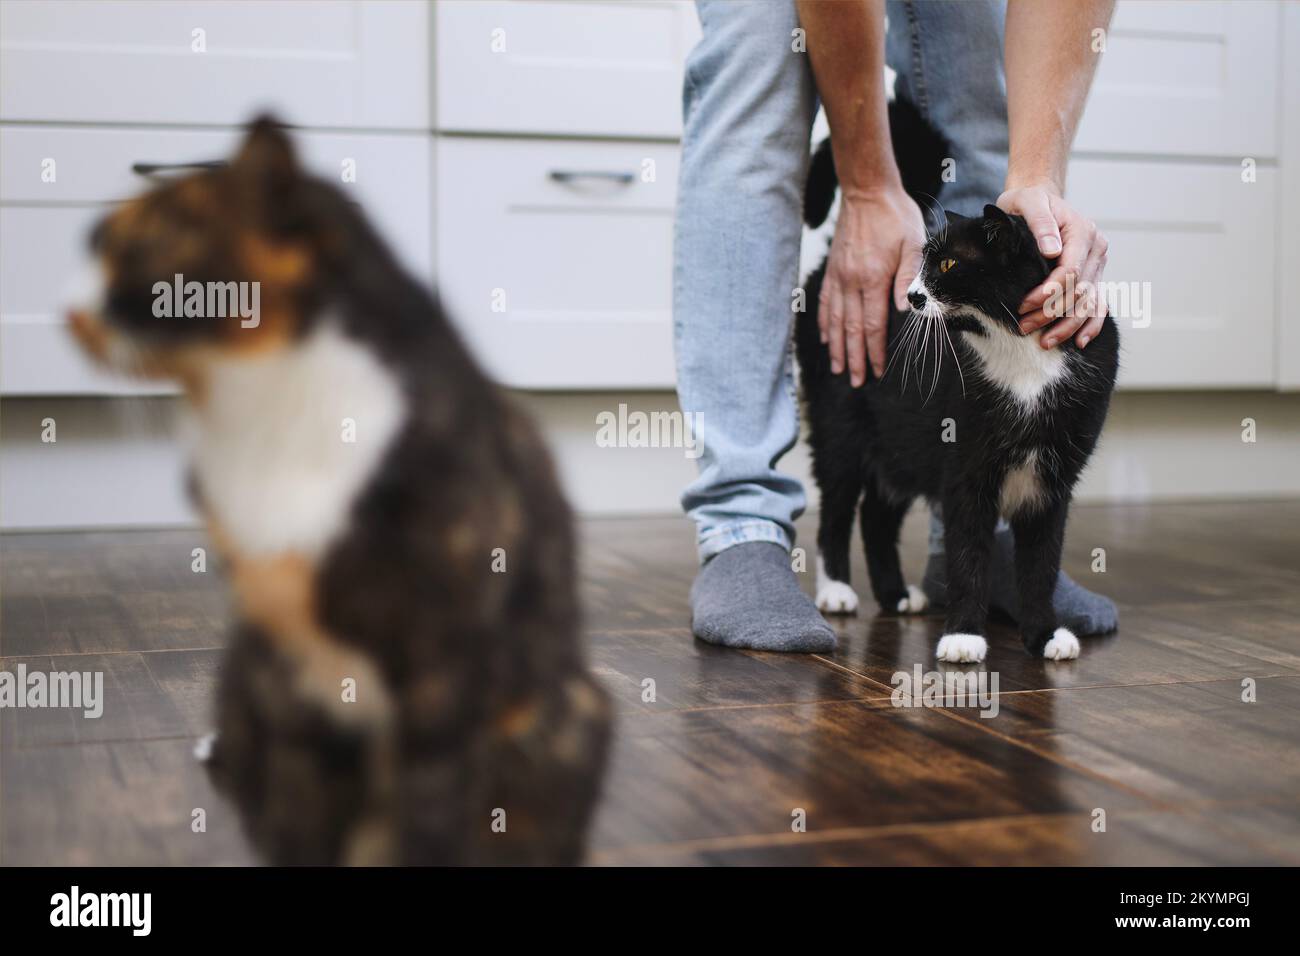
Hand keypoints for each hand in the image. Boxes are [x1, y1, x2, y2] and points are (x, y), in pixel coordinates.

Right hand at [819, 186, 925, 385]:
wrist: (866, 192)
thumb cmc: (895, 216)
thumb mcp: (914, 243)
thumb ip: (908, 277)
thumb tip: (905, 310)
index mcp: (874, 278)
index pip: (874, 324)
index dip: (875, 351)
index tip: (876, 370)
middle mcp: (852, 282)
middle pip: (852, 329)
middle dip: (854, 358)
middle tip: (856, 380)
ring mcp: (839, 277)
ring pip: (836, 321)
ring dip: (837, 348)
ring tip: (839, 368)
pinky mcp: (833, 271)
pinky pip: (826, 304)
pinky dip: (825, 324)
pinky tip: (826, 339)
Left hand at [996, 183, 1108, 348]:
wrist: (1037, 201)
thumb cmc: (1028, 202)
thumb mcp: (1028, 203)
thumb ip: (1040, 223)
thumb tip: (1052, 250)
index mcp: (1083, 232)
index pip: (1070, 270)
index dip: (1049, 292)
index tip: (1024, 305)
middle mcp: (1096, 250)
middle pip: (1079, 291)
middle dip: (1051, 313)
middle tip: (1024, 327)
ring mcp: (1097, 265)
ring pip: (1089, 303)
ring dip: (1067, 326)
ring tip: (1044, 342)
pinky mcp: (1093, 277)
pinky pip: (1098, 305)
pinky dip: (1090, 325)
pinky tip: (1078, 342)